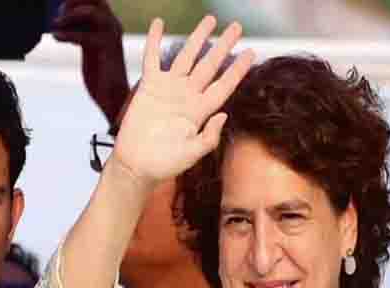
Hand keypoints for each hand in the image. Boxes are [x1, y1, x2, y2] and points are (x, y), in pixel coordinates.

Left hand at [52, 0, 129, 123]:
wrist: (113, 98)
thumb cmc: (100, 75)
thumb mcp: (89, 47)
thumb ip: (80, 31)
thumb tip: (58, 20)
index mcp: (110, 25)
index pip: (96, 0)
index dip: (76, 1)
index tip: (60, 11)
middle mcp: (113, 26)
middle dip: (73, 3)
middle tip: (59, 15)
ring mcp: (112, 36)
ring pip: (91, 12)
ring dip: (69, 16)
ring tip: (55, 25)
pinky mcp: (106, 49)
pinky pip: (84, 35)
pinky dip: (67, 34)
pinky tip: (56, 37)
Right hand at [112, 16, 254, 184]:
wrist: (137, 165)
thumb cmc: (165, 163)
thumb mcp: (193, 154)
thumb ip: (210, 136)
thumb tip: (224, 114)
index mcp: (201, 111)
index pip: (224, 85)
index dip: (238, 69)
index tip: (252, 53)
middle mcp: (188, 96)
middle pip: (210, 65)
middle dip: (223, 46)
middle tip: (237, 27)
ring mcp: (169, 89)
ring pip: (187, 56)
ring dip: (197, 38)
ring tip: (210, 20)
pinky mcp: (149, 87)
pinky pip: (152, 58)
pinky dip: (154, 41)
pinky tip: (159, 24)